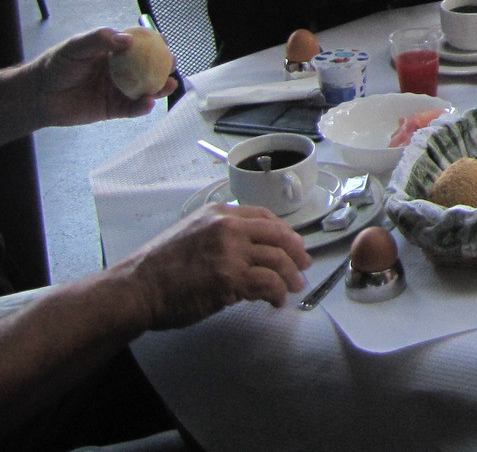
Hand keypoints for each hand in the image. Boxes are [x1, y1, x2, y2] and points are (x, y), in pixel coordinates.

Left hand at [30, 28, 175, 128]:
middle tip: (171, 64)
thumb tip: (127, 39)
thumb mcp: (76, 46)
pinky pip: (132, 109)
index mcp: (114, 52)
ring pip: (146, 89)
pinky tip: (148, 103)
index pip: (140, 45)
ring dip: (160, 88)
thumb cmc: (55, 66)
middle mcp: (120, 70)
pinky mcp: (113, 109)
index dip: (155, 42)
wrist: (38, 96)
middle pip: (149, 67)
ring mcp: (118, 90)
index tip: (164, 41)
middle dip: (165, 66)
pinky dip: (142, 107)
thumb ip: (100, 40)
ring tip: (168, 86)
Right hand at [117, 204, 310, 330]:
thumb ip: (220, 235)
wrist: (134, 289)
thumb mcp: (190, 234)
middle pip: (279, 236)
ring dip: (291, 276)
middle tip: (304, 265)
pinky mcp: (230, 279)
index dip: (285, 233)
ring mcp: (230, 252)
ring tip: (294, 287)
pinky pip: (267, 284)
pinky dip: (277, 294)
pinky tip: (276, 301)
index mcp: (219, 214)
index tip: (293, 244)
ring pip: (278, 260)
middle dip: (297, 252)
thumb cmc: (156, 268)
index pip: (265, 218)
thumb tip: (247, 250)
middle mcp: (228, 228)